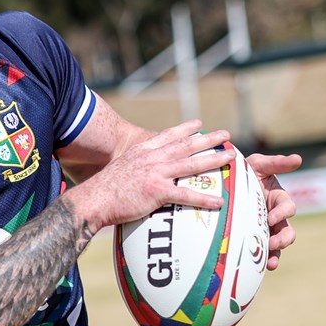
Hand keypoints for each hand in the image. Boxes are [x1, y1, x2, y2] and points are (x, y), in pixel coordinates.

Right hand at [80, 120, 232, 230]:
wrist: (93, 200)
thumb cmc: (102, 191)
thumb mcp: (118, 170)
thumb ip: (132, 170)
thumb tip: (138, 178)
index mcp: (141, 152)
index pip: (167, 136)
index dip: (184, 129)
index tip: (198, 124)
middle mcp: (151, 158)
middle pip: (186, 145)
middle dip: (208, 139)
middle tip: (226, 135)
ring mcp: (155, 174)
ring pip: (192, 164)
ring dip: (214, 159)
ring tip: (232, 156)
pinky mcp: (157, 191)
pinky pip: (186, 195)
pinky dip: (204, 199)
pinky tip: (219, 201)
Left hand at [246, 152, 302, 270]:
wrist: (222, 183)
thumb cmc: (243, 171)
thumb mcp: (258, 164)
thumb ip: (276, 163)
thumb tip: (299, 159)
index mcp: (279, 199)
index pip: (287, 207)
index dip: (282, 213)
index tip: (271, 217)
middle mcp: (274, 216)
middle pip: (287, 231)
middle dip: (283, 239)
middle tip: (274, 243)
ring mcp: (264, 228)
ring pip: (277, 245)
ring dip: (276, 254)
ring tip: (271, 263)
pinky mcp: (252, 238)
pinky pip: (261, 252)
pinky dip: (262, 261)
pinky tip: (258, 269)